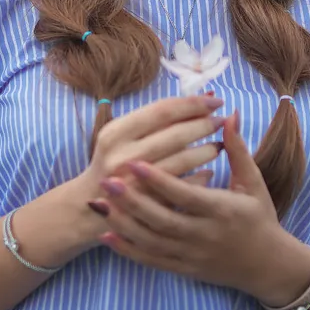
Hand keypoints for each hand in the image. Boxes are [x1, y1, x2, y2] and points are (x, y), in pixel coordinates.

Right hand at [72, 95, 225, 228]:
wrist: (88, 209)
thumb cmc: (111, 163)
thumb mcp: (119, 137)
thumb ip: (152, 120)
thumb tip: (197, 101)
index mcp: (116, 133)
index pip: (162, 111)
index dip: (192, 104)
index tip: (215, 100)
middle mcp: (123, 156)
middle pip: (175, 134)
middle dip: (204, 125)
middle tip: (222, 120)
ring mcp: (136, 183)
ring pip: (182, 160)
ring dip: (207, 150)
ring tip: (219, 145)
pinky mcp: (148, 205)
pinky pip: (184, 186)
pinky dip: (200, 176)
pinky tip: (209, 171)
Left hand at [91, 111, 309, 303]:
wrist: (268, 266)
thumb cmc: (260, 217)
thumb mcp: (253, 183)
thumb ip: (237, 149)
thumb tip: (229, 115)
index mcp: (222, 210)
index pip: (185, 194)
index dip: (159, 180)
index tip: (135, 162)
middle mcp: (205, 235)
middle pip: (162, 219)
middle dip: (132, 201)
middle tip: (106, 180)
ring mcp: (192, 255)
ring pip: (152, 242)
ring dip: (124, 223)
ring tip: (100, 203)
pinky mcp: (184, 269)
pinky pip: (151, 261)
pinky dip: (128, 250)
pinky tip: (107, 235)